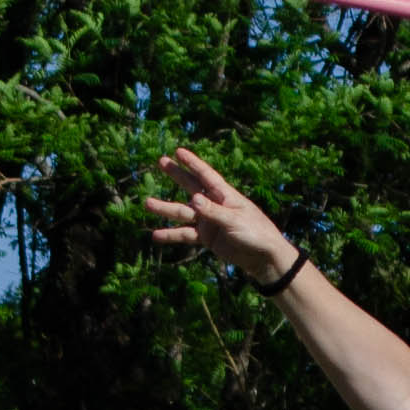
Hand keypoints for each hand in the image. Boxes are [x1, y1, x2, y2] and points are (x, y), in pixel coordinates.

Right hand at [143, 147, 296, 289]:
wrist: (262, 258)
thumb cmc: (255, 233)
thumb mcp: (234, 220)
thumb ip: (213, 211)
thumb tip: (193, 199)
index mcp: (225, 195)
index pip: (206, 175)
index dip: (192, 163)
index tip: (178, 151)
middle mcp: (214, 205)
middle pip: (191, 187)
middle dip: (176, 175)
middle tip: (161, 161)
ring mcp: (209, 221)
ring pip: (183, 212)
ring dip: (165, 208)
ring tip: (147, 204)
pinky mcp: (206, 238)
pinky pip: (185, 234)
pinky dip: (172, 234)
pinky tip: (156, 235)